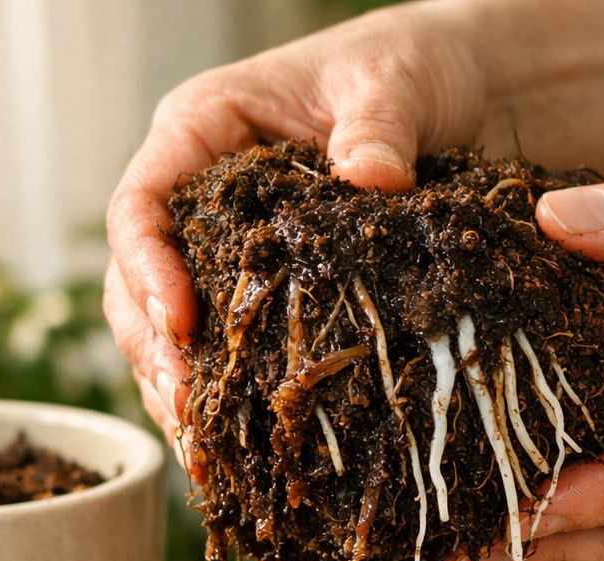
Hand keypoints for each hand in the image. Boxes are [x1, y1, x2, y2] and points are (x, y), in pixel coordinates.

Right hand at [103, 3, 487, 461]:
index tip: (181, 326)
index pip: (141, 206)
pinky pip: (232, 349)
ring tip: (205, 452)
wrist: (465, 85)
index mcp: (202, 129)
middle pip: (138, 283)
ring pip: (172, 329)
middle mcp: (201, 196)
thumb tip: (370, 179)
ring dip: (181, 390)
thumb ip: (378, 125)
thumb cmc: (414, 64)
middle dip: (156, 353)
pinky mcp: (272, 289)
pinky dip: (232, 398)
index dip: (148, 271)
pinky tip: (243, 448)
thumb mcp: (397, 80)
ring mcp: (230, 247)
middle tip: (189, 413)